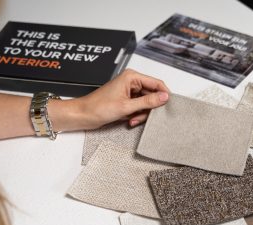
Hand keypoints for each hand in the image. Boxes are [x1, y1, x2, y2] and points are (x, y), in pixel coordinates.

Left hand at [51, 69, 169, 130]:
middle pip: (152, 94)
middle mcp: (132, 82)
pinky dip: (137, 115)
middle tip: (146, 117)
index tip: (169, 106)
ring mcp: (129, 91)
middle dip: (150, 108)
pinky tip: (130, 120)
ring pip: (146, 103)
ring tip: (133, 119)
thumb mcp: (126, 107)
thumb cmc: (98, 108)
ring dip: (142, 113)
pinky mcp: (127, 100)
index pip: (156, 83)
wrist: (83, 115)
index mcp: (132, 77)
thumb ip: (147, 102)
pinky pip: (139, 107)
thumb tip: (164, 97)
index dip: (164, 94)